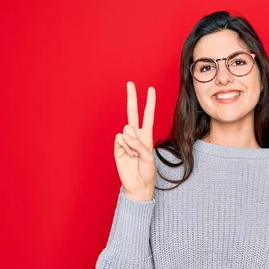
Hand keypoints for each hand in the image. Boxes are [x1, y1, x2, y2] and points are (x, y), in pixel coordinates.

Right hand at [114, 81, 156, 201]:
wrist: (138, 185)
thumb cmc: (147, 172)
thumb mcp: (148, 157)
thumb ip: (138, 144)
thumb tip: (125, 134)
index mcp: (146, 136)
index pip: (148, 115)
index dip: (149, 103)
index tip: (151, 89)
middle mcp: (136, 135)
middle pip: (133, 113)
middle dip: (132, 98)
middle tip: (130, 83)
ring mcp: (126, 141)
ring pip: (127, 129)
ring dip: (131, 142)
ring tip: (134, 155)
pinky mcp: (117, 147)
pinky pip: (120, 139)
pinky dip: (124, 147)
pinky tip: (127, 156)